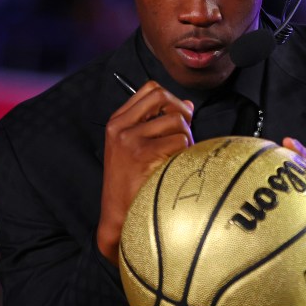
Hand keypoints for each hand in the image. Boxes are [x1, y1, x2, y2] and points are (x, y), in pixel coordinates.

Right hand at [98, 81, 193, 264]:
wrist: (120, 216)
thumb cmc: (133, 183)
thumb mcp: (137, 147)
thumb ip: (158, 123)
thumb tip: (188, 105)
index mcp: (117, 121)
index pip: (150, 89)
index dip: (171, 98)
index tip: (179, 116)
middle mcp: (120, 126)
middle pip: (162, 96)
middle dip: (181, 111)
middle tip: (184, 133)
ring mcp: (130, 139)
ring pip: (176, 121)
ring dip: (186, 138)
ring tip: (179, 156)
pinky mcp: (142, 153)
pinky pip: (179, 141)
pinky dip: (185, 153)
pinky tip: (176, 166)